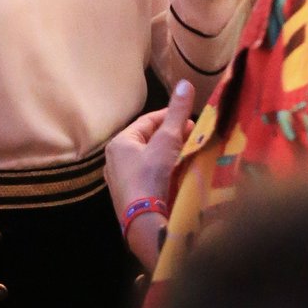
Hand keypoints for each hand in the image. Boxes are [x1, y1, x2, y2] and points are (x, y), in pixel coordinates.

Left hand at [105, 79, 194, 268]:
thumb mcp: (167, 141)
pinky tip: (177, 177)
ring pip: (148, 160)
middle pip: (148, 141)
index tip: (192, 121)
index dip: (171, 118)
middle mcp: (114, 160)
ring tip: (189, 156)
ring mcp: (120, 181)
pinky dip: (163, 173)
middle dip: (172, 138)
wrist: (143, 224)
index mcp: (120, 142)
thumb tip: (185, 83)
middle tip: (193, 139)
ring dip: (169, 156)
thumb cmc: (151, 176)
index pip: (148, 121)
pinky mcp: (129, 199)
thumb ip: (177, 114)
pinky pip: (148, 178)